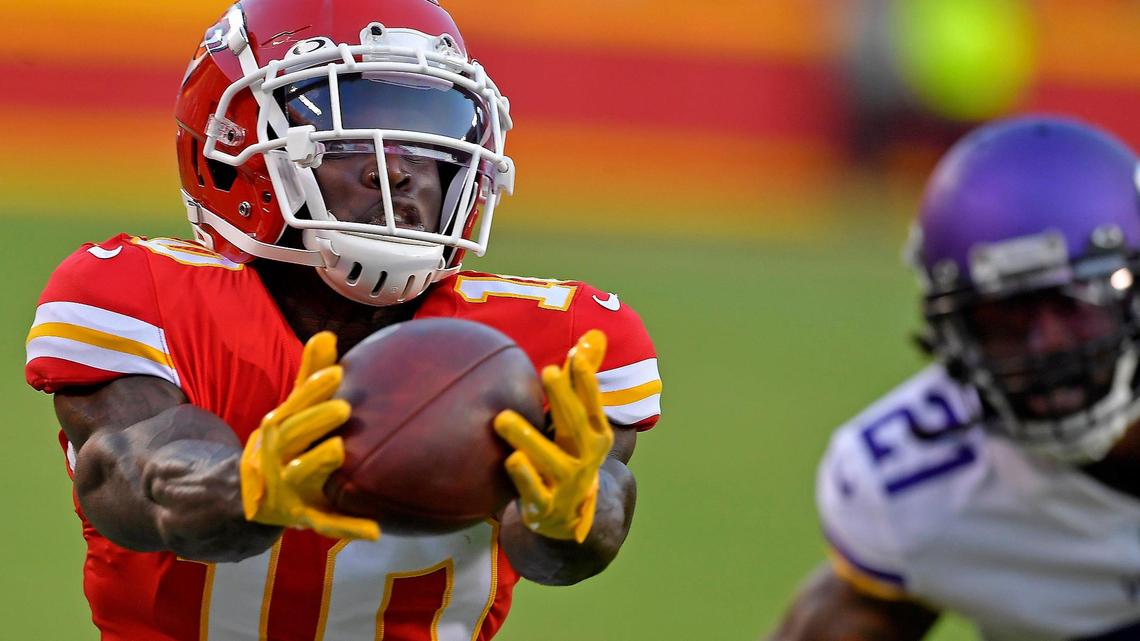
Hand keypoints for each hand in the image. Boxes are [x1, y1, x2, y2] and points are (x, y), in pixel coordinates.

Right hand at [240, 331, 378, 540]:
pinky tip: (375, 530)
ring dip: (317, 463)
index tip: (337, 373)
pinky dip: (348, 527)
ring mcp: (287, 489)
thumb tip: (326, 334)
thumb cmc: (285, 444)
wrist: (252, 498)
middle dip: (314, 421)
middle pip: (292, 436)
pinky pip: (325, 523)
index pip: (294, 405)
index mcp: (278, 428)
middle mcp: (277, 457)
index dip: (312, 390)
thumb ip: (308, 379)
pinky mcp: (302, 518)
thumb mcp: (292, 412)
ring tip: (339, 451)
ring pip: (299, 475)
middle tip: (344, 408)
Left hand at [494, 329, 613, 542]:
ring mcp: (566, 484)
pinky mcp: (545, 506)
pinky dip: (524, 476)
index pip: (593, 404)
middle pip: (576, 426)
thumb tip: (595, 335)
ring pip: (549, 459)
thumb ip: (582, 379)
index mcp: (596, 435)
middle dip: (563, 399)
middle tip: (548, 372)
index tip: (574, 356)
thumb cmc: (568, 453)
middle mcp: (586, 459)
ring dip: (528, 438)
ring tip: (503, 418)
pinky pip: (533, 491)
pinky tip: (510, 459)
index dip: (586, 382)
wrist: (567, 517)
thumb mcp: (579, 420)